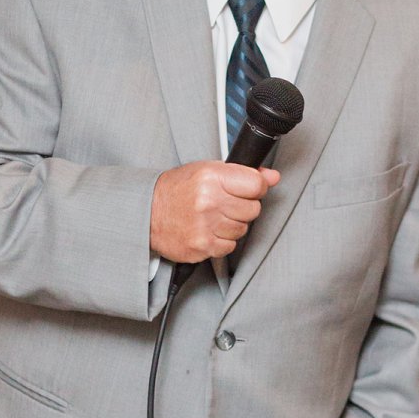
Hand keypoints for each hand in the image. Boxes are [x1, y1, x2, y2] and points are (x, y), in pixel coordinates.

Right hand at [150, 161, 280, 263]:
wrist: (145, 212)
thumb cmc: (176, 190)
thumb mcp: (206, 170)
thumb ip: (242, 173)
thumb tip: (272, 177)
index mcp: (211, 177)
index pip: (257, 185)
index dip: (255, 188)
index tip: (244, 189)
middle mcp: (209, 201)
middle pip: (253, 209)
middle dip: (242, 208)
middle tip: (223, 204)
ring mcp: (206, 226)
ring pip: (243, 230)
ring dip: (231, 225)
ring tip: (212, 217)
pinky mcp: (202, 246)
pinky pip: (229, 247)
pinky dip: (221, 241)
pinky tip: (206, 230)